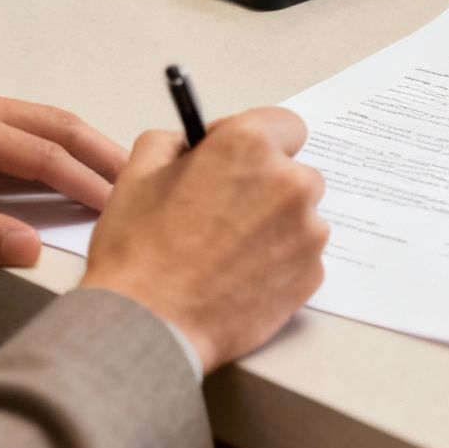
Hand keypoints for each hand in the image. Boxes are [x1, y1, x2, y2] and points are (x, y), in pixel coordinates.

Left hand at [0, 83, 126, 266]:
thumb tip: (28, 244)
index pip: (41, 155)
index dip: (86, 182)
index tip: (119, 204)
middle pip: (51, 122)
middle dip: (98, 149)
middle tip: (136, 178)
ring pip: (34, 116)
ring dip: (74, 142)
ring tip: (108, 171)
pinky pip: (12, 119)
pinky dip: (44, 138)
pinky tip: (54, 161)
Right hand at [78, 108, 327, 371]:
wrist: (150, 323)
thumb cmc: (139, 251)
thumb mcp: (137, 173)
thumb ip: (172, 142)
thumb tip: (190, 144)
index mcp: (248, 146)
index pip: (284, 124)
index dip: (256, 140)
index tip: (234, 159)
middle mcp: (289, 183)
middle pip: (294, 172)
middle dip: (266, 186)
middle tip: (224, 211)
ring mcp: (307, 232)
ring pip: (300, 217)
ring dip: (274, 226)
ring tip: (227, 252)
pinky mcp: (312, 276)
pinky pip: (301, 257)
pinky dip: (279, 263)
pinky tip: (239, 277)